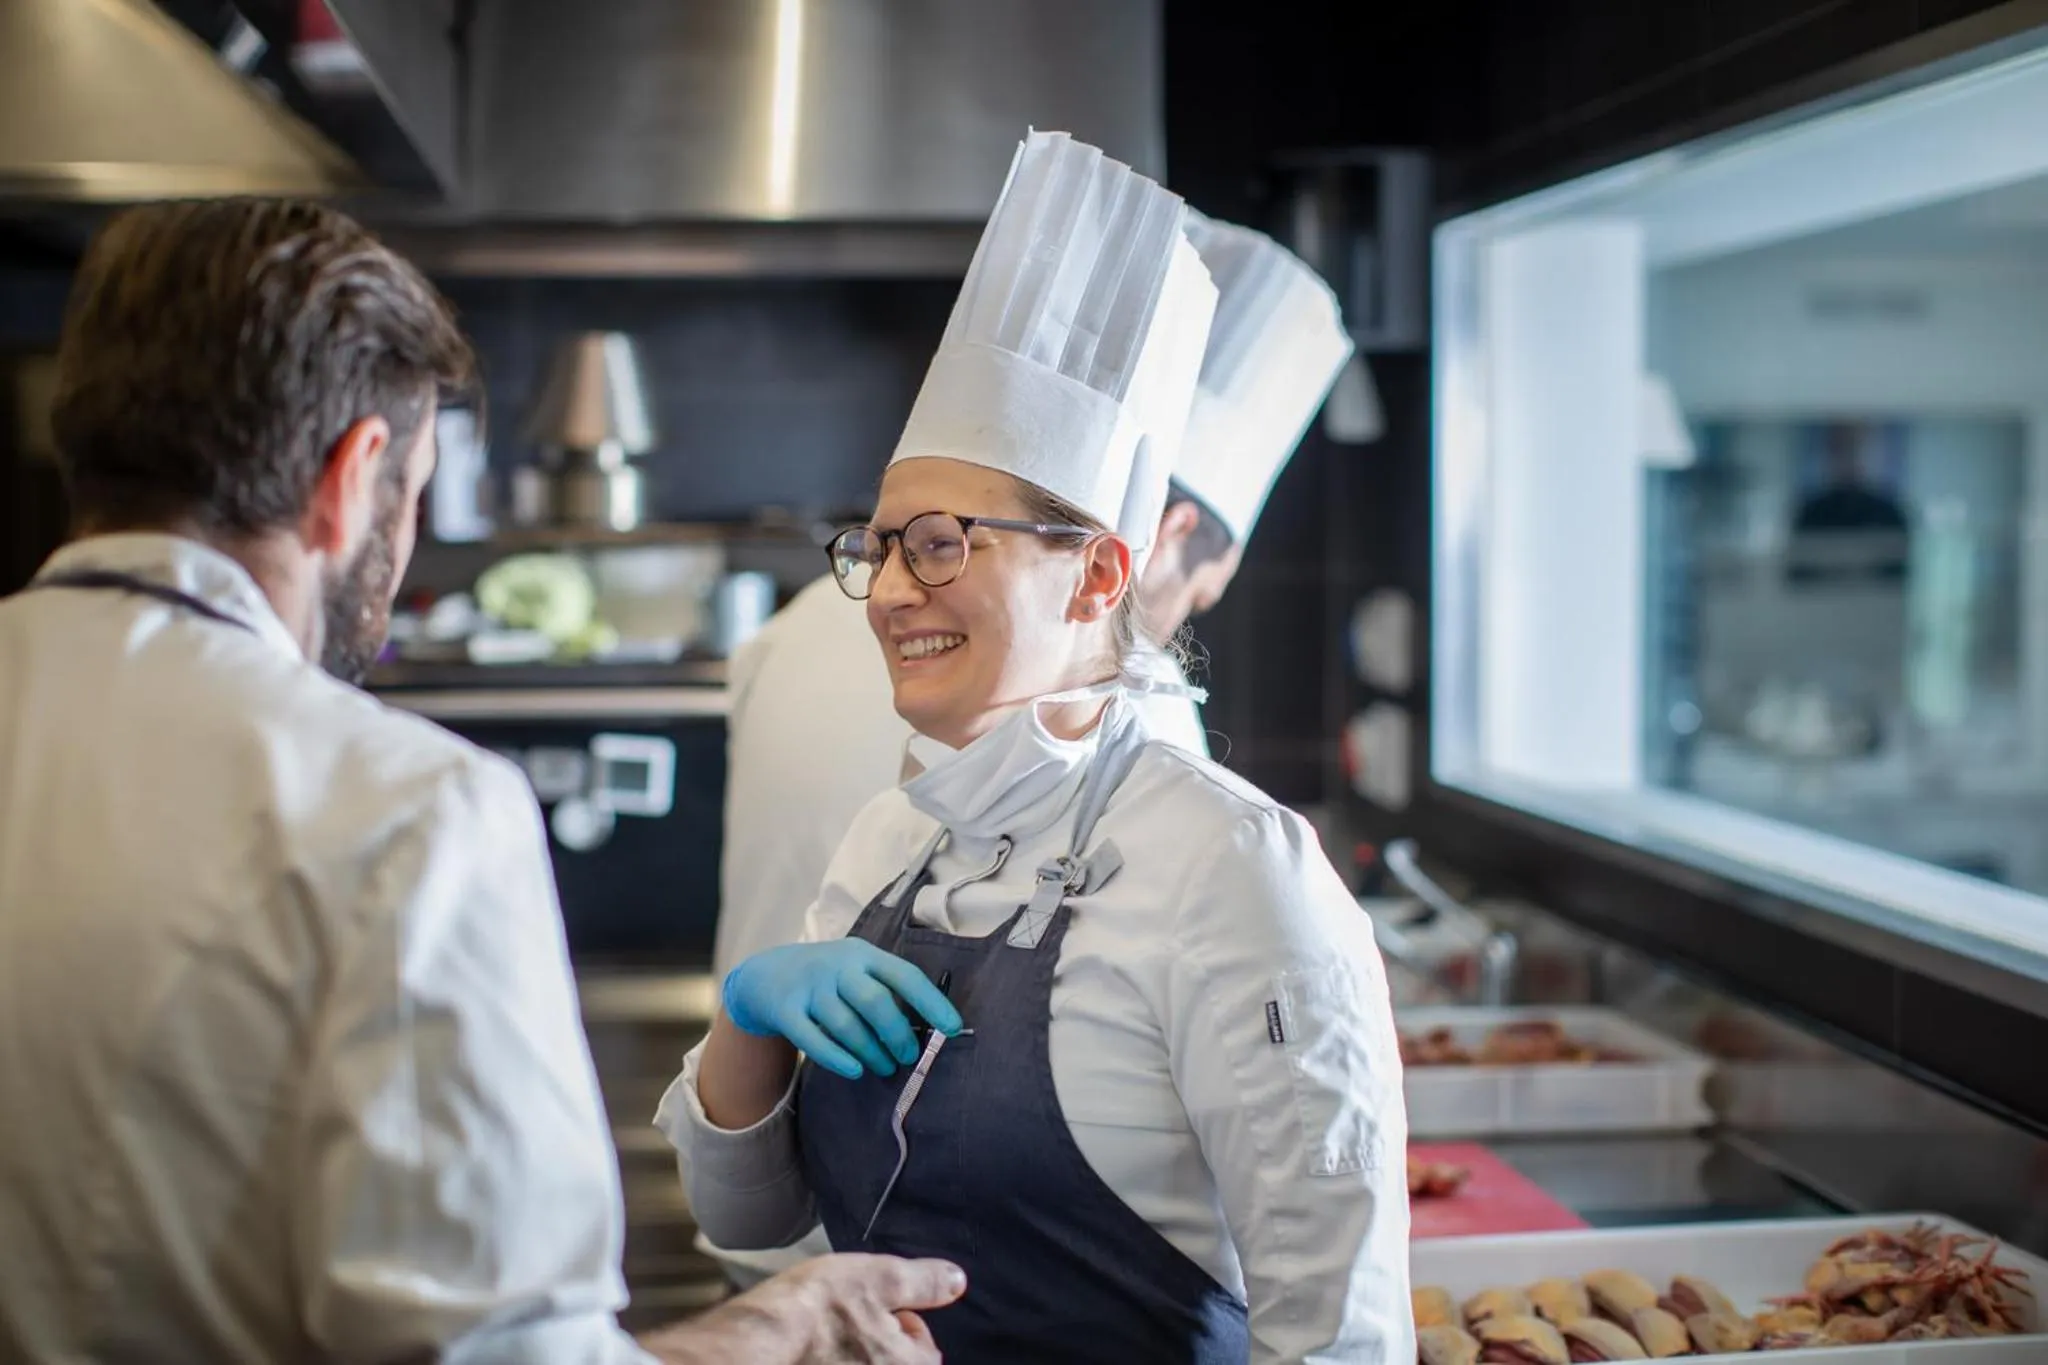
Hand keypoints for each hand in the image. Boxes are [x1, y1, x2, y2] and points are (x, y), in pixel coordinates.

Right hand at [639, 1254, 965, 1364]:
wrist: (755, 1345)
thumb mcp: (878, 1277)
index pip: (927, 1352)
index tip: (880, 1309)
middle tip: (850, 1325)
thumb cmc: (816, 1309)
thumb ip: (922, 1282)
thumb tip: (957, 1281)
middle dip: (879, 1347)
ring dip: (853, 1358)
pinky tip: (809, 1356)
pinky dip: (830, 1363)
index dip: (906, 1322)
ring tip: (826, 1342)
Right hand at [723, 940, 961, 1078]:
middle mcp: (837, 966)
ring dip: (871, 1051)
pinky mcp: (785, 1011)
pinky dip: (837, 1058)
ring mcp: (809, 988)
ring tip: (885, 1067)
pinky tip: (855, 1070)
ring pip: (846, 1024)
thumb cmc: (828, 978)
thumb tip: (928, 1031)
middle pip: (875, 1001)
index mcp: (864, 955)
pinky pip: (813, 1040)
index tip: (953, 1027)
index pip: (904, 975)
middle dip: (897, 1034)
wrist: (765, 975)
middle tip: (908, 1056)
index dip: (932, 1002)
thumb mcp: (856, 969)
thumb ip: (886, 991)